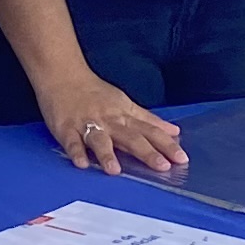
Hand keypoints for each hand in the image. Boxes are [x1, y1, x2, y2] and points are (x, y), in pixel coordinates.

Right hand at [31, 65, 184, 177]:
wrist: (63, 74)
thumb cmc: (95, 92)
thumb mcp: (125, 102)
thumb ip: (148, 119)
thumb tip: (174, 131)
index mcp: (124, 115)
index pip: (150, 130)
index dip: (166, 144)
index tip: (182, 158)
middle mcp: (109, 120)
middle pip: (130, 137)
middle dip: (147, 152)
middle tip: (162, 167)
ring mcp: (87, 124)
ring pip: (99, 140)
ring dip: (107, 154)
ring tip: (115, 171)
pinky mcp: (66, 128)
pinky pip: (72, 142)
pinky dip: (76, 152)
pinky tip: (81, 164)